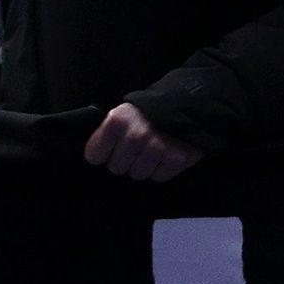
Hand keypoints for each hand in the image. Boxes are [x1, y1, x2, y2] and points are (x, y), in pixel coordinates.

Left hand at [82, 103, 200, 180]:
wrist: (189, 106)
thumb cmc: (150, 112)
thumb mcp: (124, 114)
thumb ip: (108, 133)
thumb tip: (97, 156)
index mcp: (117, 122)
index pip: (94, 156)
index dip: (104, 153)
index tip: (112, 148)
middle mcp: (135, 136)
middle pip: (117, 168)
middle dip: (125, 160)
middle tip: (137, 148)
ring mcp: (156, 148)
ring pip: (138, 174)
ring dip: (145, 166)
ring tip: (153, 150)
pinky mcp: (176, 158)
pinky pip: (159, 177)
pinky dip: (163, 169)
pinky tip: (166, 154)